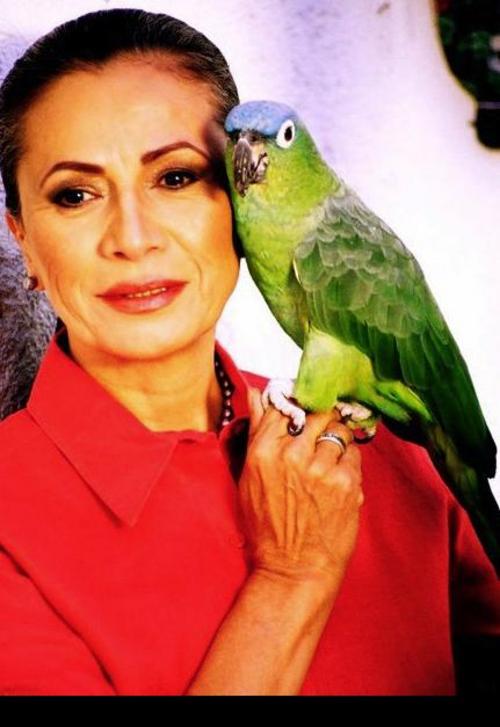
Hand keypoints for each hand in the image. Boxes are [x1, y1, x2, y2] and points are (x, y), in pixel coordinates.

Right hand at [238, 387, 363, 587]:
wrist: (293, 570)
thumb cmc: (268, 527)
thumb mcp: (249, 477)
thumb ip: (257, 431)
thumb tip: (258, 393)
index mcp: (263, 452)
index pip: (286, 407)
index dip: (298, 406)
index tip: (304, 411)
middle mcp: (292, 455)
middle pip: (316, 412)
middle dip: (320, 419)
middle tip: (321, 435)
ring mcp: (321, 467)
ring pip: (338, 429)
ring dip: (336, 439)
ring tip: (329, 459)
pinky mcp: (346, 481)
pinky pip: (354, 451)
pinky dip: (348, 459)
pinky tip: (337, 476)